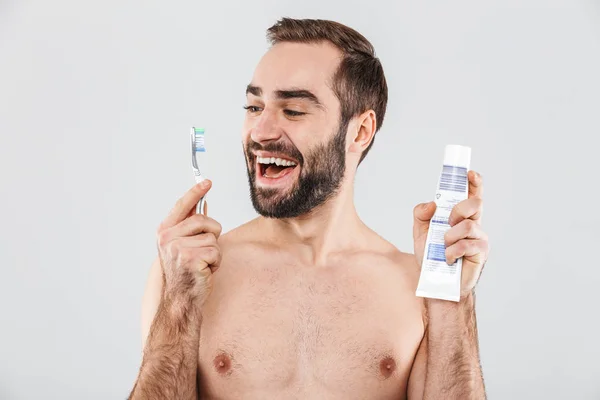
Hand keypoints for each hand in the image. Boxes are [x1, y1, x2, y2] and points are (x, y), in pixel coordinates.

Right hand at [156, 180, 221, 307]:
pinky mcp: (190, 259)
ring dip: (214, 252)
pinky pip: (216, 252)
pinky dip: (216, 263)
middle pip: (203, 221)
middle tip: (205, 251)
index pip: (182, 206)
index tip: (207, 182)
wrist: (180, 299)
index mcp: (165, 232)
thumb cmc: (185, 273)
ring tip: (201, 264)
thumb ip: (190, 226)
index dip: (195, 192)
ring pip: (212, 238)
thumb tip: (203, 206)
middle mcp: (168, 238)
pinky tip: (204, 271)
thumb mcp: (183, 246)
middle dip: (212, 234)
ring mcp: (178, 248)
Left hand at [413, 171, 489, 297]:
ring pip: (468, 225)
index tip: (469, 173)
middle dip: (459, 209)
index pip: (471, 194)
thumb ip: (421, 214)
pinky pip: (466, 244)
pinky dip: (452, 251)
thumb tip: (431, 204)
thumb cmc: (431, 257)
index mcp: (460, 216)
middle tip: (447, 222)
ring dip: (450, 237)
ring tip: (444, 248)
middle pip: (475, 203)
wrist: (437, 283)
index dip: (474, 182)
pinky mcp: (481, 251)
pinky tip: (448, 259)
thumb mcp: (420, 232)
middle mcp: (473, 223)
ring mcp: (479, 237)